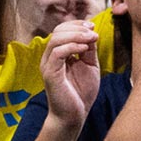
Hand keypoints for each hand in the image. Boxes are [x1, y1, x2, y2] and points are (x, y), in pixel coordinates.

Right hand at [39, 15, 101, 129]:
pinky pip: (57, 53)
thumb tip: (91, 32)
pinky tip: (85, 49)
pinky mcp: (50, 73)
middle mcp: (50, 57)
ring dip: (76, 35)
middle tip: (93, 31)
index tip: (92, 26)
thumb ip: (89, 50)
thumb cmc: (81, 92)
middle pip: (58, 31)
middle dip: (77, 27)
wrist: (74, 116)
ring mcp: (48, 65)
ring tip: (91, 38)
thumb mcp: (89, 65)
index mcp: (58, 54)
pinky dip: (72, 47)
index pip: (62, 30)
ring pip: (56, 39)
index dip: (76, 24)